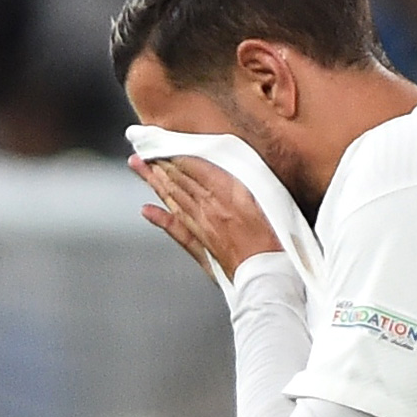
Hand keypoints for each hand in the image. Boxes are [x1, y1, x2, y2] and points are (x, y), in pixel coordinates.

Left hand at [129, 154, 281, 281]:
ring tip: (138, 166)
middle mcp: (209, 208)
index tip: (163, 138)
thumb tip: (232, 166)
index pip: (194, 166)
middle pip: (179, 180)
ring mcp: (202, 228)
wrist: (270, 277)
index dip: (176, 152)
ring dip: (154, 181)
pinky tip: (146, 210)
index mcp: (228, 194)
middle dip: (159, 162)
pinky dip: (161, 218)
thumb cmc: (278, 242)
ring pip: (173, 198)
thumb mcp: (271, 202)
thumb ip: (248, 185)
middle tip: (142, 146)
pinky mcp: (202, 248)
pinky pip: (176, 230)